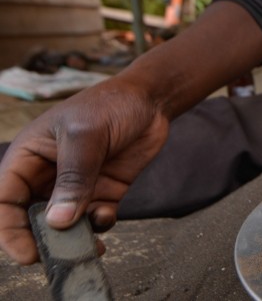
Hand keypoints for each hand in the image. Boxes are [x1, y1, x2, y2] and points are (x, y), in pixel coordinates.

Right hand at [0, 81, 169, 264]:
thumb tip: (59, 221)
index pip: (5, 198)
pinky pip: (95, 217)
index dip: (10, 229)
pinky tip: (107, 214)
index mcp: (28, 156)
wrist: (150, 101)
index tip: (27, 254)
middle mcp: (48, 174)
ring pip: (66, 222)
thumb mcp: (87, 137)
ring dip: (75, 237)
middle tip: (61, 256)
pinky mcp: (104, 191)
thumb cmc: (109, 106)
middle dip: (44, 239)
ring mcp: (77, 185)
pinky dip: (99, 223)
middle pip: (32, 217)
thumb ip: (74, 178)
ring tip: (89, 245)